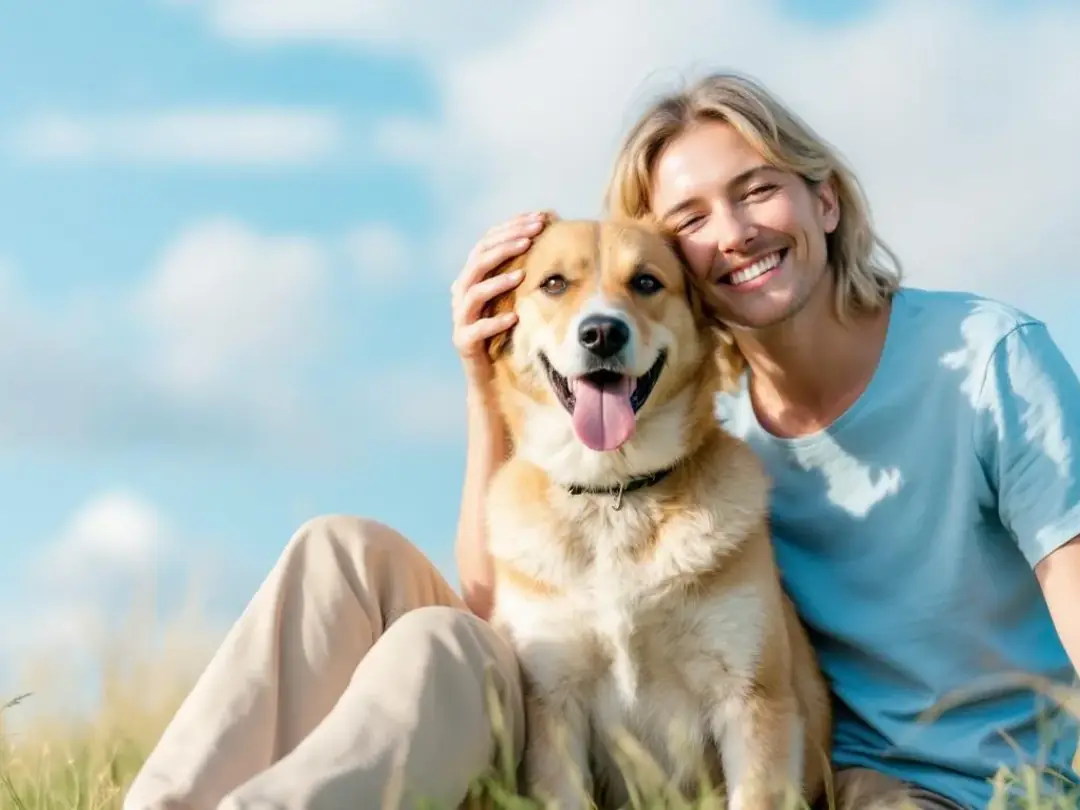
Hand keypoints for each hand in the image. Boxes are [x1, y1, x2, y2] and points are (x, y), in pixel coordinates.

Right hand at [451, 211, 547, 389]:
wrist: (490, 375)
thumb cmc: (508, 330)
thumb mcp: (516, 295)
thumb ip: (525, 268)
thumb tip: (553, 234)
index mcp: (473, 276)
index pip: (487, 242)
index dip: (511, 228)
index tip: (539, 219)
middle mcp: (462, 292)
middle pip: (478, 260)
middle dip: (505, 246)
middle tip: (532, 238)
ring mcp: (461, 317)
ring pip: (472, 291)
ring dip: (497, 281)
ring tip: (521, 275)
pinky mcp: (463, 341)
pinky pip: (476, 328)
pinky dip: (494, 322)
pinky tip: (513, 317)